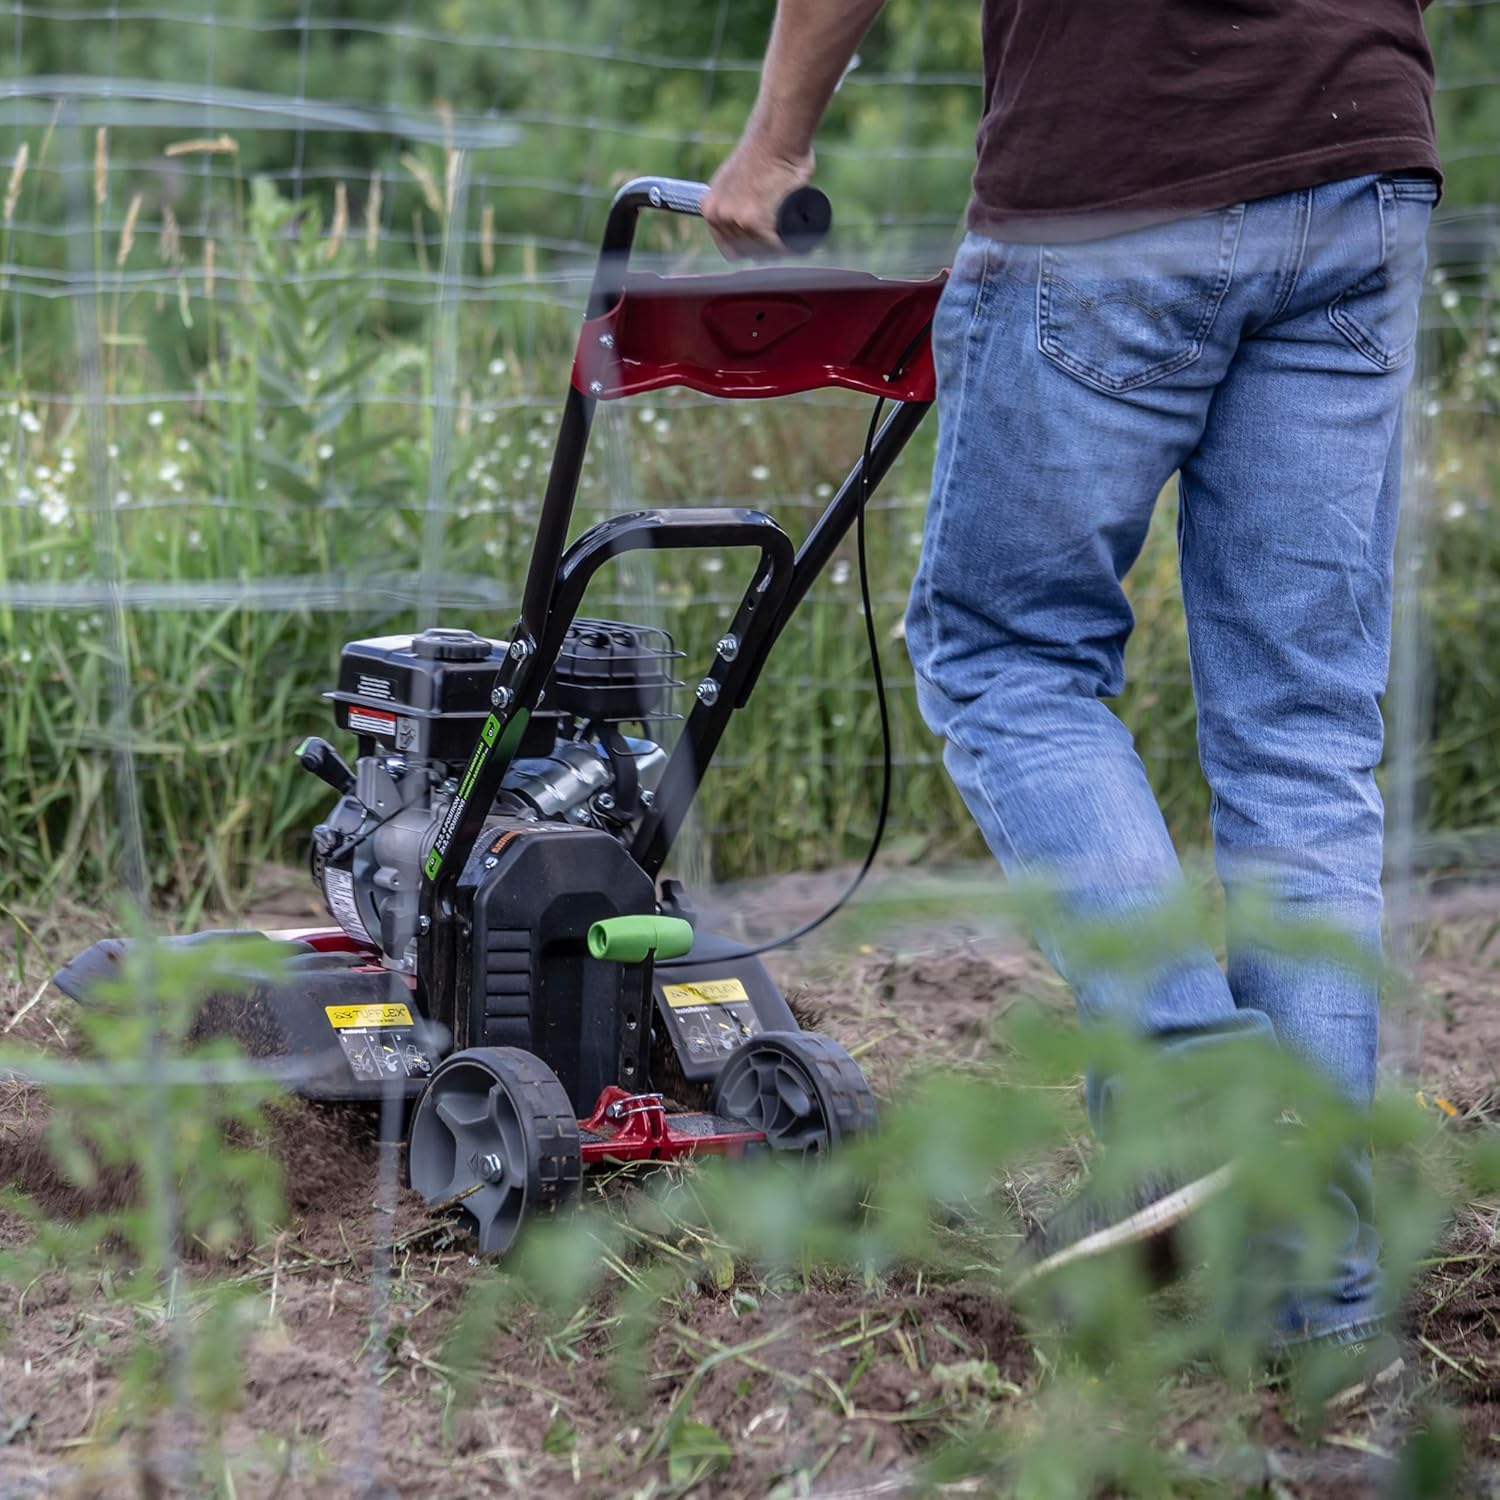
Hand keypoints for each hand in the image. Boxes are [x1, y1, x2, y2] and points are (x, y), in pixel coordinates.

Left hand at [703, 136, 813, 258]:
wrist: (776, 136)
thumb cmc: (764, 152)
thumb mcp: (735, 179)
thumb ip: (733, 197)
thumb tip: (744, 210)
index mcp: (710, 209)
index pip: (730, 248)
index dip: (751, 247)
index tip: (767, 242)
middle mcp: (719, 217)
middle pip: (748, 252)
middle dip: (767, 250)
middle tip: (785, 238)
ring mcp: (737, 222)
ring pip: (764, 251)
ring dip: (781, 249)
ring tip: (793, 237)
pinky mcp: (757, 224)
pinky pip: (778, 247)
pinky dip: (792, 247)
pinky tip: (800, 242)